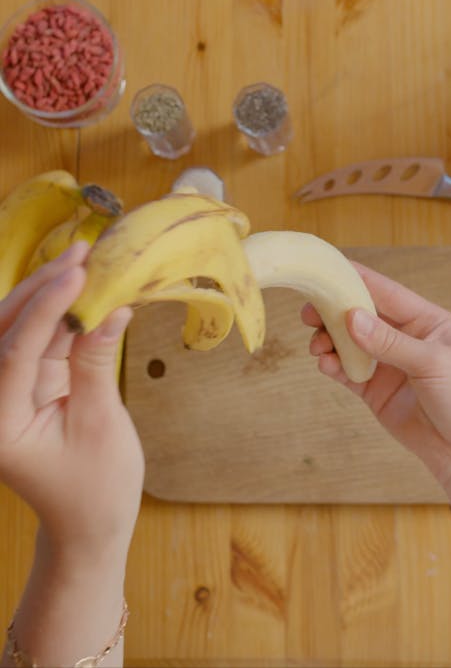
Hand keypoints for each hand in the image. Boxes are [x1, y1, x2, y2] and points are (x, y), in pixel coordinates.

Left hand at [0, 242, 143, 561]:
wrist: (90, 525)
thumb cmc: (97, 488)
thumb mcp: (100, 424)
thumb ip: (96, 362)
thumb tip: (112, 307)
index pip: (12, 353)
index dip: (44, 309)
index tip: (76, 272)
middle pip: (4, 331)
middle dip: (40, 289)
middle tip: (80, 253)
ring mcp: (6, 393)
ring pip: (17, 328)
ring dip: (48, 293)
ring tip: (83, 259)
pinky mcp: (25, 384)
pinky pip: (37, 339)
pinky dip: (59, 314)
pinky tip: (83, 288)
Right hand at [302, 263, 450, 490]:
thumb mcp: (433, 363)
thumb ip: (390, 342)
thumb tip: (351, 317)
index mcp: (425, 320)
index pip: (384, 291)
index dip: (354, 279)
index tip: (325, 271)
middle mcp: (403, 338)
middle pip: (360, 315)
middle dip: (333, 312)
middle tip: (308, 314)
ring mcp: (388, 364)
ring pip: (349, 343)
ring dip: (329, 341)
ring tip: (317, 347)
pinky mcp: (376, 391)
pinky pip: (347, 371)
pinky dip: (333, 366)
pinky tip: (325, 365)